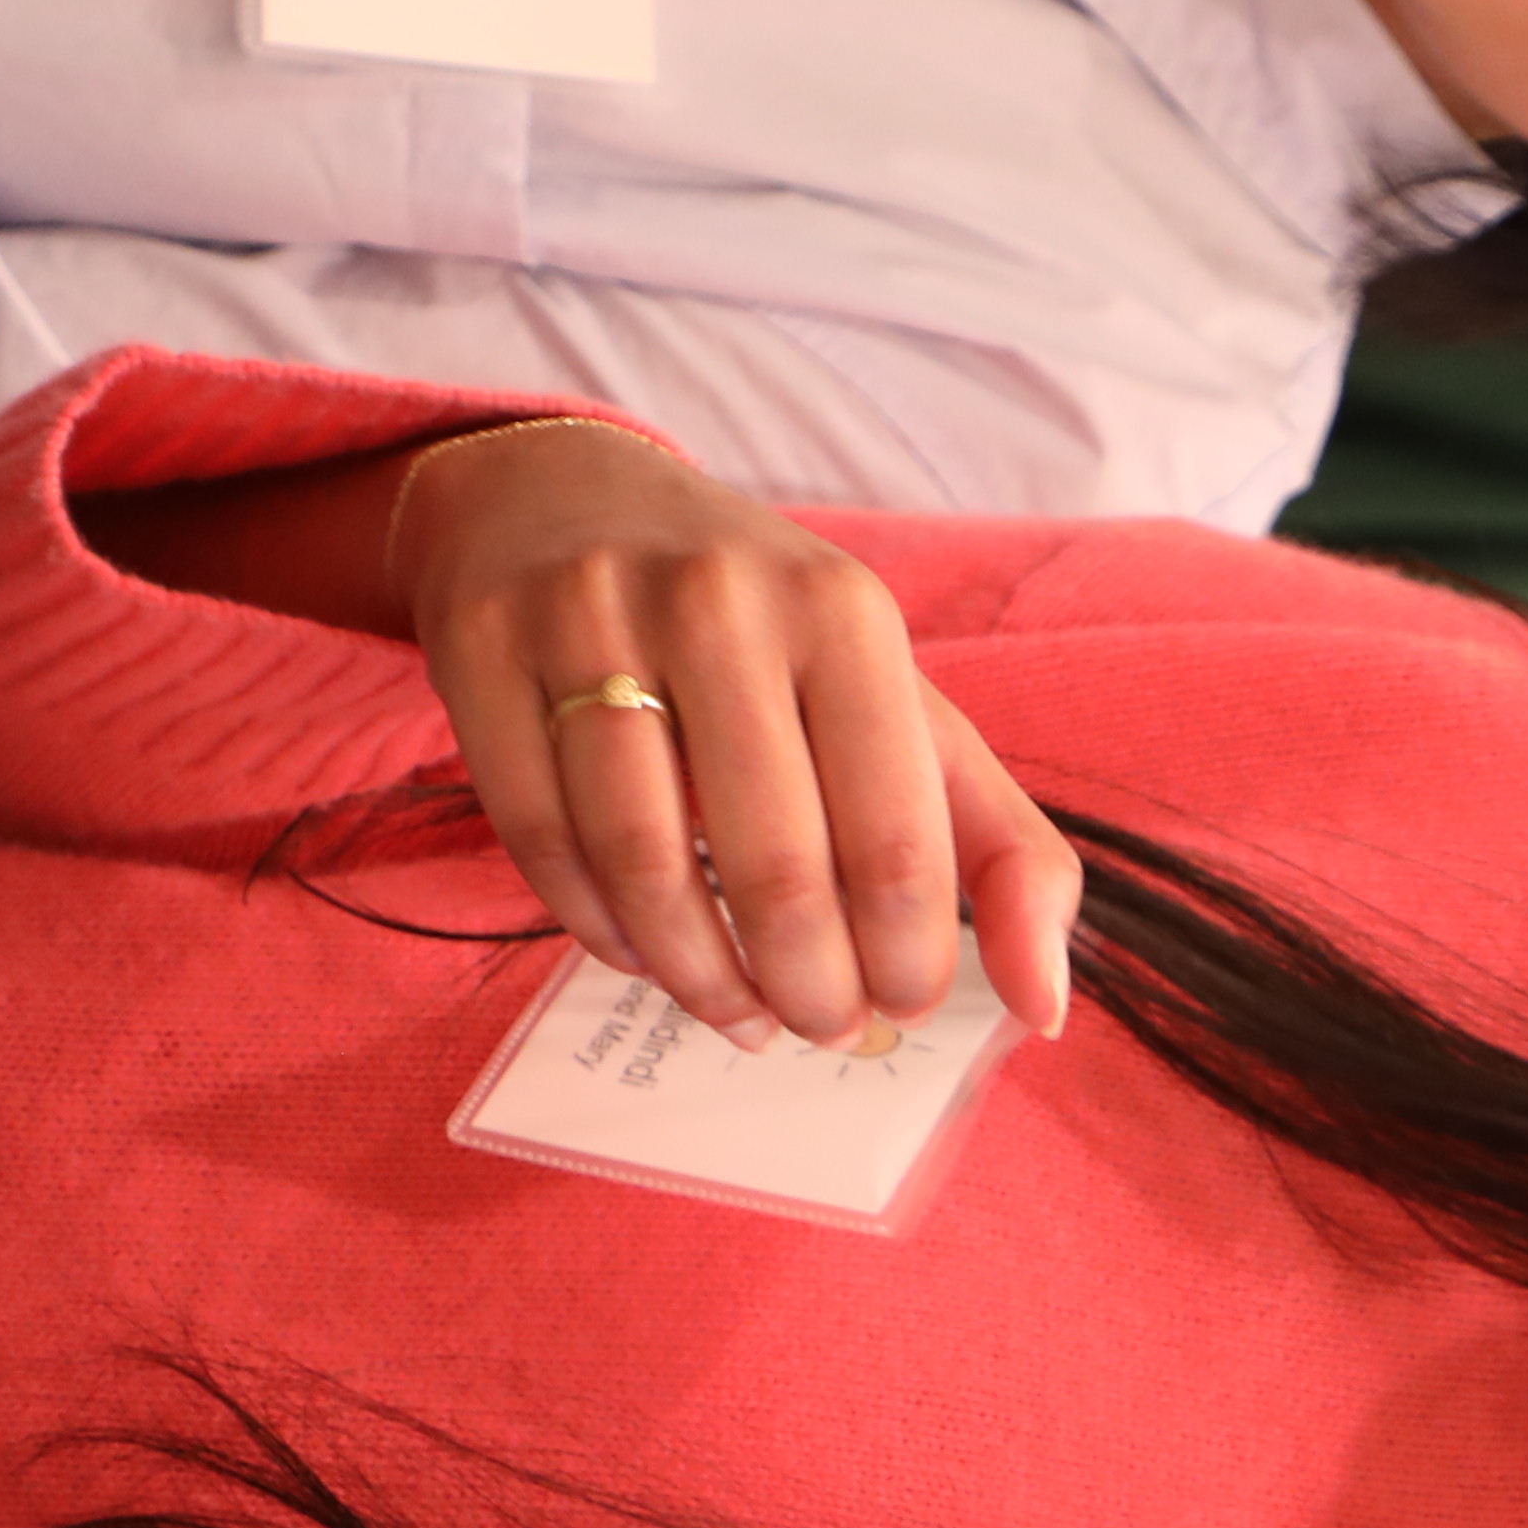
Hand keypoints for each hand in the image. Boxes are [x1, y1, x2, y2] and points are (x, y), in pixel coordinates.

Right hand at [387, 418, 1082, 1054]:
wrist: (565, 500)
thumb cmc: (764, 638)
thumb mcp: (904, 711)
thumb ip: (1002, 851)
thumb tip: (1046, 1008)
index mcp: (843, 612)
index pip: (894, 840)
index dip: (905, 962)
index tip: (901, 1007)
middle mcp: (716, 601)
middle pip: (773, 868)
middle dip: (810, 990)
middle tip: (821, 1027)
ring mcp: (586, 621)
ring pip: (645, 868)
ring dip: (704, 979)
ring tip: (743, 1013)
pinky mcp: (482, 654)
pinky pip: (544, 845)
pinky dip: (604, 932)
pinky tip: (650, 954)